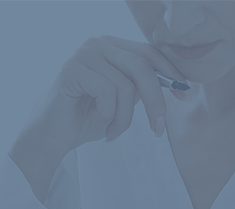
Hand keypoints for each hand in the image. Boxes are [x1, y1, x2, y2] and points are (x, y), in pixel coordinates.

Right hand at [9, 35, 186, 200]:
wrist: (49, 139)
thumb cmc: (84, 120)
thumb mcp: (121, 102)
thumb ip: (141, 88)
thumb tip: (176, 83)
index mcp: (111, 47)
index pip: (150, 53)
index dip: (171, 73)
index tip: (185, 95)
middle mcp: (97, 44)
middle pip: (142, 66)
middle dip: (156, 101)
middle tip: (158, 128)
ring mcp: (83, 54)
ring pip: (126, 86)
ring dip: (124, 117)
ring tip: (113, 132)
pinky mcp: (71, 70)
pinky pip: (107, 92)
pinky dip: (107, 114)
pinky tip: (95, 120)